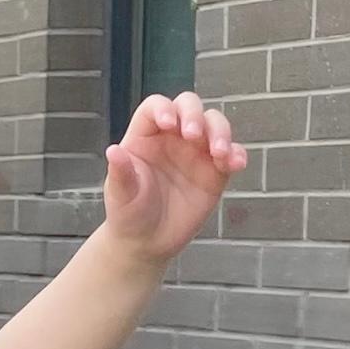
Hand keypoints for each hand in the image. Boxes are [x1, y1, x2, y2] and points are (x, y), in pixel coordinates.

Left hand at [104, 92, 246, 262]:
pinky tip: (235, 164)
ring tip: (219, 153)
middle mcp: (173, 137)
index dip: (163, 108)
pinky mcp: (215, 171)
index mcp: (145, 136)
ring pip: (215, 124)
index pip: (155, 108)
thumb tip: (113, 151)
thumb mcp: (121, 195)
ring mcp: (196, 151)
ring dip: (221, 132)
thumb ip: (121, 173)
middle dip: (195, 115)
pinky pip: (231, 154)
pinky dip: (237, 155)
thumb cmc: (129, 213)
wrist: (148, 242)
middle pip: (189, 106)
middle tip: (194, 135)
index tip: (168, 123)